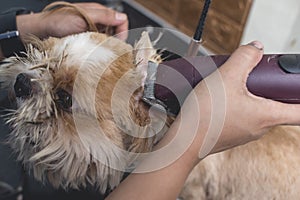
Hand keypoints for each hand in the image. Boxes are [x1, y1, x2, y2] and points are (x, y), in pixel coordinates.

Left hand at [16, 2, 127, 40]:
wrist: (40, 31)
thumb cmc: (57, 21)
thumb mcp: (83, 17)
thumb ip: (103, 16)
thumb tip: (121, 17)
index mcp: (99, 12)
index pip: (121, 20)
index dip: (122, 31)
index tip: (118, 42)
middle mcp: (97, 21)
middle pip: (116, 32)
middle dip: (115, 40)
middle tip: (107, 48)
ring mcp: (92, 31)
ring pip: (108, 40)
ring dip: (106, 46)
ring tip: (98, 49)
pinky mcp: (87, 41)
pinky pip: (98, 46)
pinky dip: (98, 49)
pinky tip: (92, 52)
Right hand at [107, 42, 299, 198]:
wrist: (183, 141)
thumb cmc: (205, 117)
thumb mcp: (227, 77)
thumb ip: (245, 57)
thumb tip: (256, 49)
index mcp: (267, 116)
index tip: (293, 86)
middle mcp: (260, 127)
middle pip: (277, 105)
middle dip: (269, 88)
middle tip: (255, 75)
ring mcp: (245, 130)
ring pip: (256, 108)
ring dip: (248, 94)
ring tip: (232, 83)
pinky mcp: (232, 131)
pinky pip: (241, 114)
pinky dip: (235, 102)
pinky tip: (220, 96)